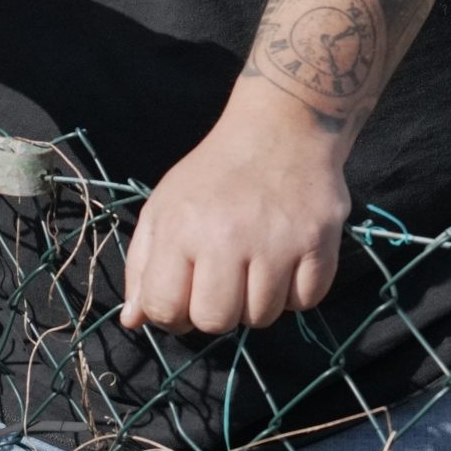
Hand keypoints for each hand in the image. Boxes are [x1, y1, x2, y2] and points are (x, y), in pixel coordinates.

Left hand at [117, 85, 352, 334]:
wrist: (280, 128)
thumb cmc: (214, 174)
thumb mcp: (163, 207)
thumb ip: (142, 265)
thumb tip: (132, 320)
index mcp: (180, 227)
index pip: (165, 309)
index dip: (171, 315)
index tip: (184, 297)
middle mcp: (226, 236)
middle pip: (216, 322)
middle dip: (217, 313)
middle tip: (224, 284)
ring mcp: (276, 241)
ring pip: (263, 318)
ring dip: (258, 302)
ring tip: (256, 267)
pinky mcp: (319, 240)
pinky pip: (306, 301)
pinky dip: (296, 293)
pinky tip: (287, 264)